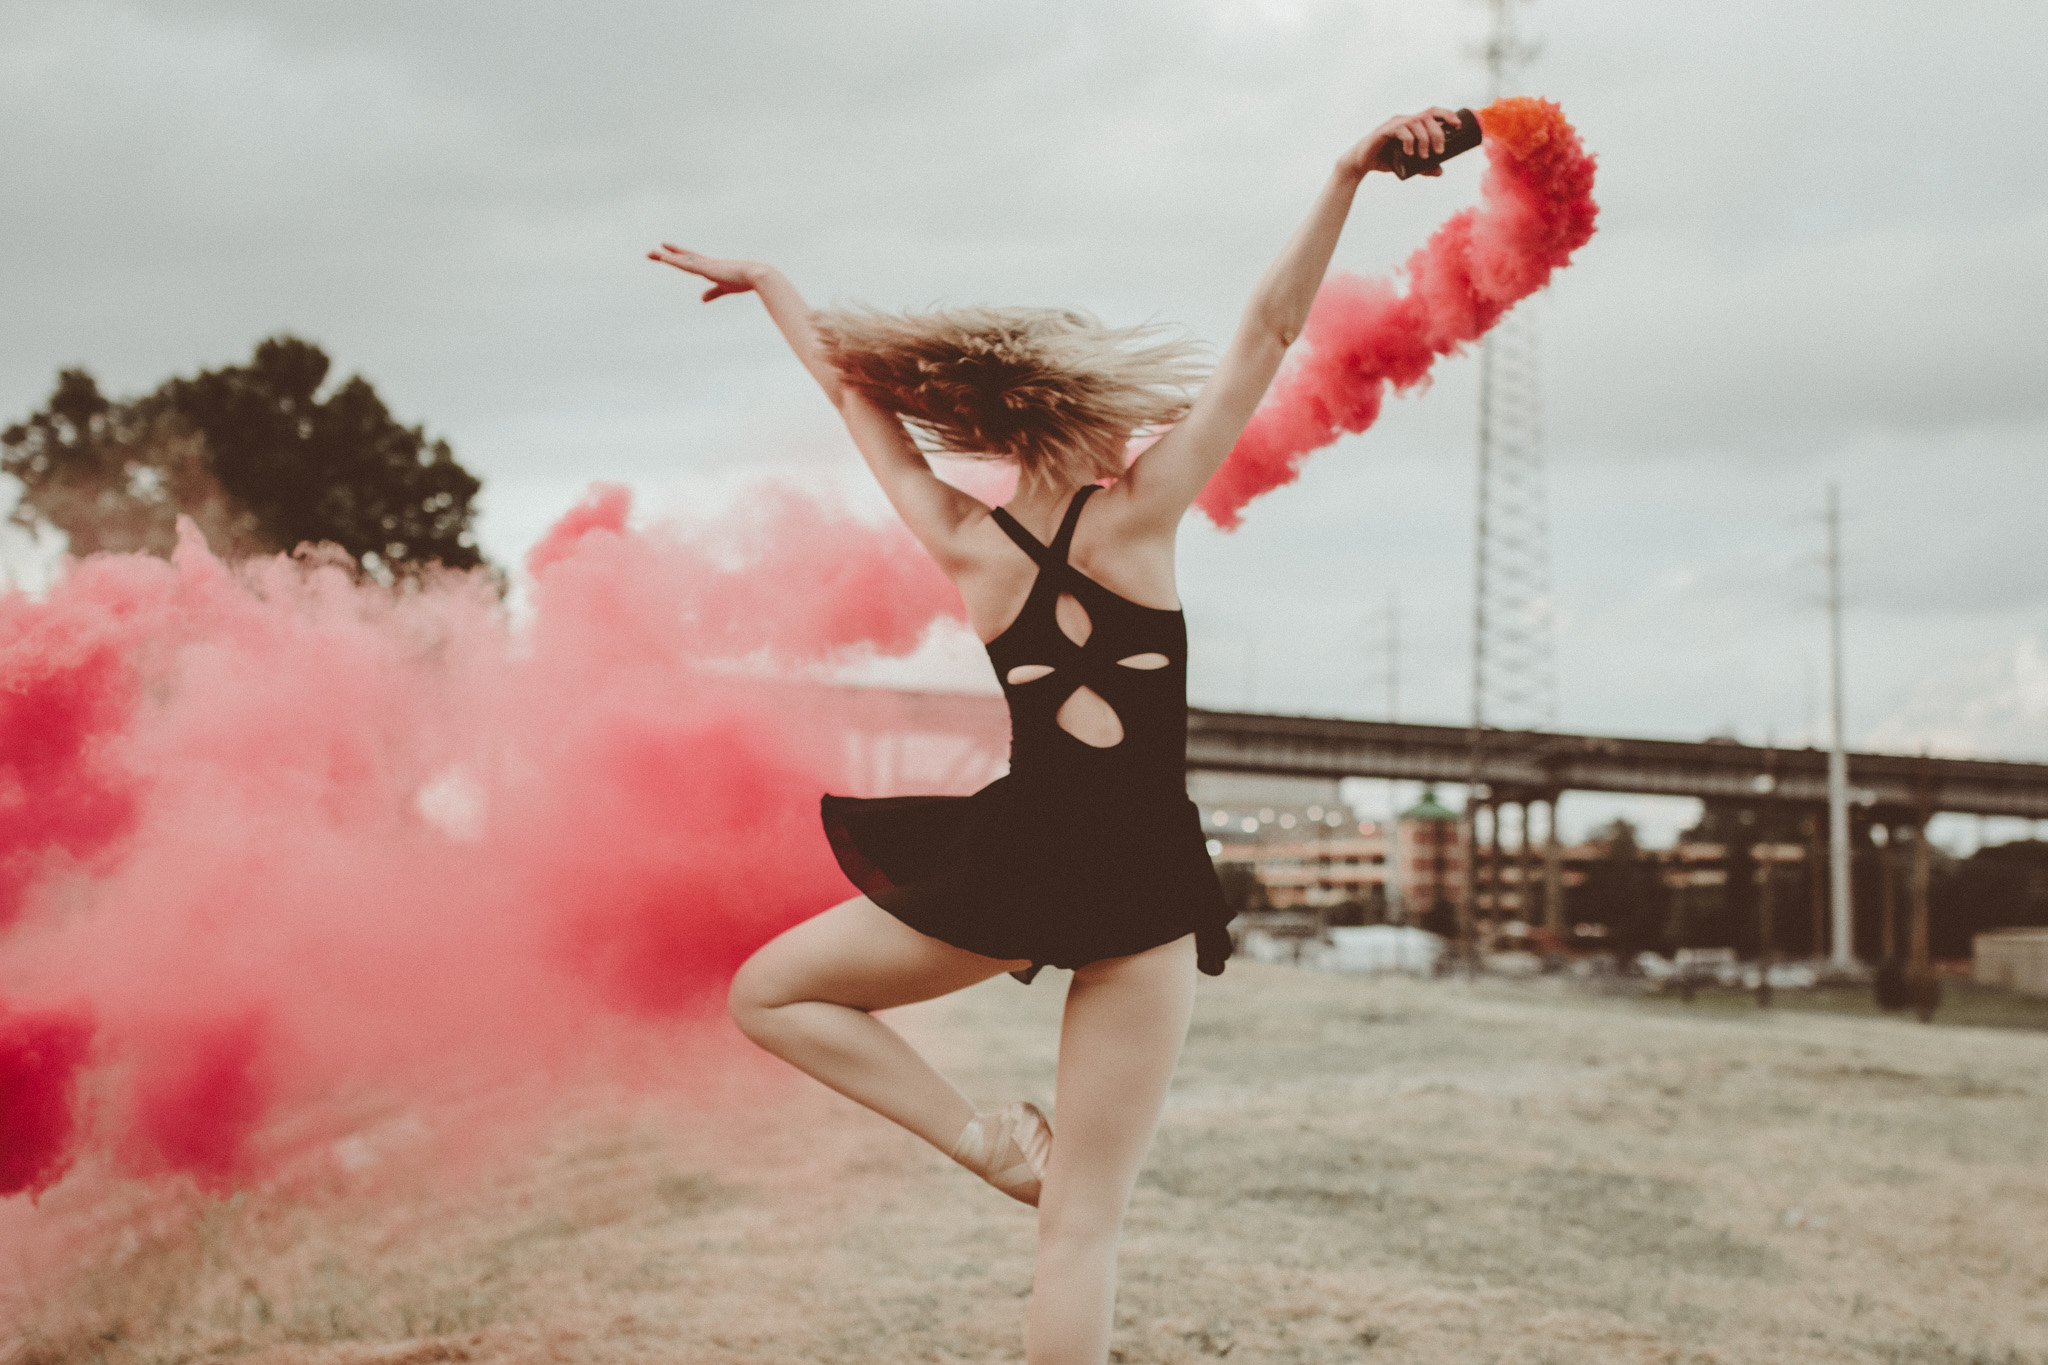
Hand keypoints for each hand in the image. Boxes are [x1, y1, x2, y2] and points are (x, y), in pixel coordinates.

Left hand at [646, 244, 760, 300]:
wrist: (757, 275)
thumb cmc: (745, 281)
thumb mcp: (725, 288)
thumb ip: (713, 293)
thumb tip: (701, 299)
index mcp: (710, 267)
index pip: (690, 261)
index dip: (677, 257)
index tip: (664, 252)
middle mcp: (706, 263)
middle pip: (681, 258)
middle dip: (665, 255)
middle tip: (649, 253)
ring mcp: (705, 265)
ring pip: (681, 260)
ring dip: (665, 257)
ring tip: (649, 254)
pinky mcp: (707, 268)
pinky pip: (687, 265)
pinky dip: (675, 261)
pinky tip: (664, 258)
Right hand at [1340, 107, 1462, 179]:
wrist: (1361, 163)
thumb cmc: (1384, 159)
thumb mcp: (1408, 164)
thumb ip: (1424, 167)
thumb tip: (1441, 171)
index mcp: (1412, 123)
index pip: (1433, 112)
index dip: (1447, 115)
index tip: (1457, 126)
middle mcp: (1405, 119)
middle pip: (1428, 116)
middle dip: (1438, 133)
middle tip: (1439, 151)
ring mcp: (1394, 123)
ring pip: (1416, 122)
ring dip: (1425, 139)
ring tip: (1424, 156)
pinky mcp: (1384, 130)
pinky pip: (1401, 130)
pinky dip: (1409, 140)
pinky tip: (1410, 152)